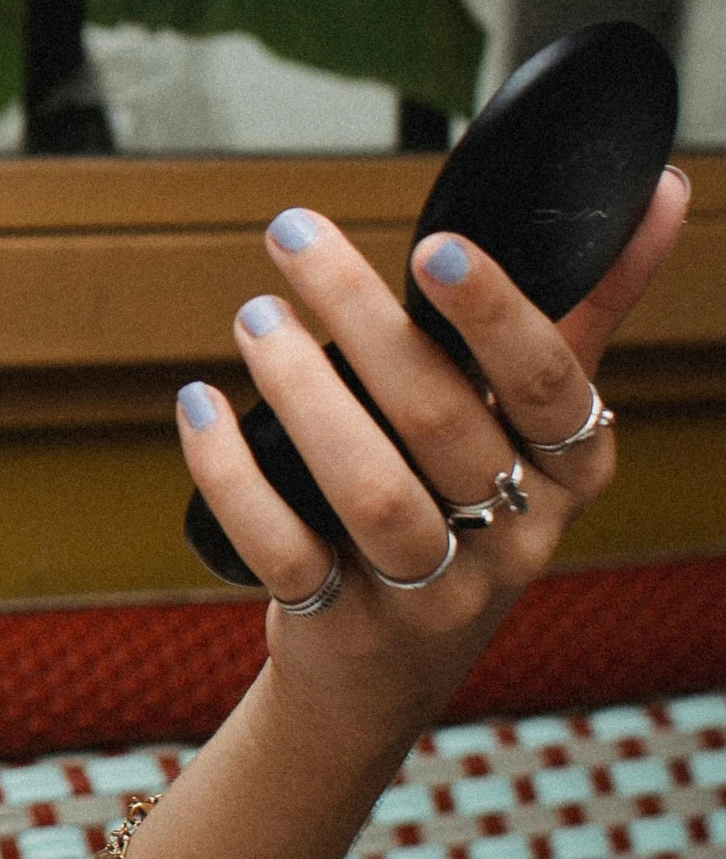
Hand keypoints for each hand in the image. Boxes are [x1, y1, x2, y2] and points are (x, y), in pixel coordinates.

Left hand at [175, 169, 691, 740]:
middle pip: (439, 421)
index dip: (498, 317)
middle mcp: (512, 537)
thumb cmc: (466, 510)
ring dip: (304, 391)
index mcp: (569, 473)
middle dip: (364, 318)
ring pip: (369, 488)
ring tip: (256, 316)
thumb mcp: (532, 426)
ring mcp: (426, 591)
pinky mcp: (340, 623)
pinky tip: (199, 405)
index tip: (437, 244)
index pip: (549, 386)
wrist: (386, 667)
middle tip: (294, 237)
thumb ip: (584, 313)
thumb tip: (659, 191)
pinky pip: (283, 549)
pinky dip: (233, 474)